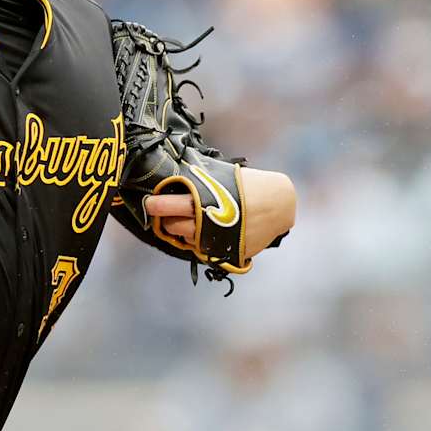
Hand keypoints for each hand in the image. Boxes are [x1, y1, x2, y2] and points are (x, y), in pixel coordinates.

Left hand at [146, 166, 295, 253]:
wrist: (280, 203)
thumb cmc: (250, 185)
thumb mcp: (223, 177)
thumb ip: (200, 181)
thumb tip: (175, 177)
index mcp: (207, 202)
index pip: (172, 205)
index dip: (157, 205)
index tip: (149, 203)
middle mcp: (210, 224)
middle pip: (174, 227)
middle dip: (166, 219)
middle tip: (164, 212)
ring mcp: (219, 241)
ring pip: (187, 240)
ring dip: (182, 231)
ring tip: (184, 220)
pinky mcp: (229, 253)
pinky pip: (205, 250)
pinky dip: (201, 241)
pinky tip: (203, 230)